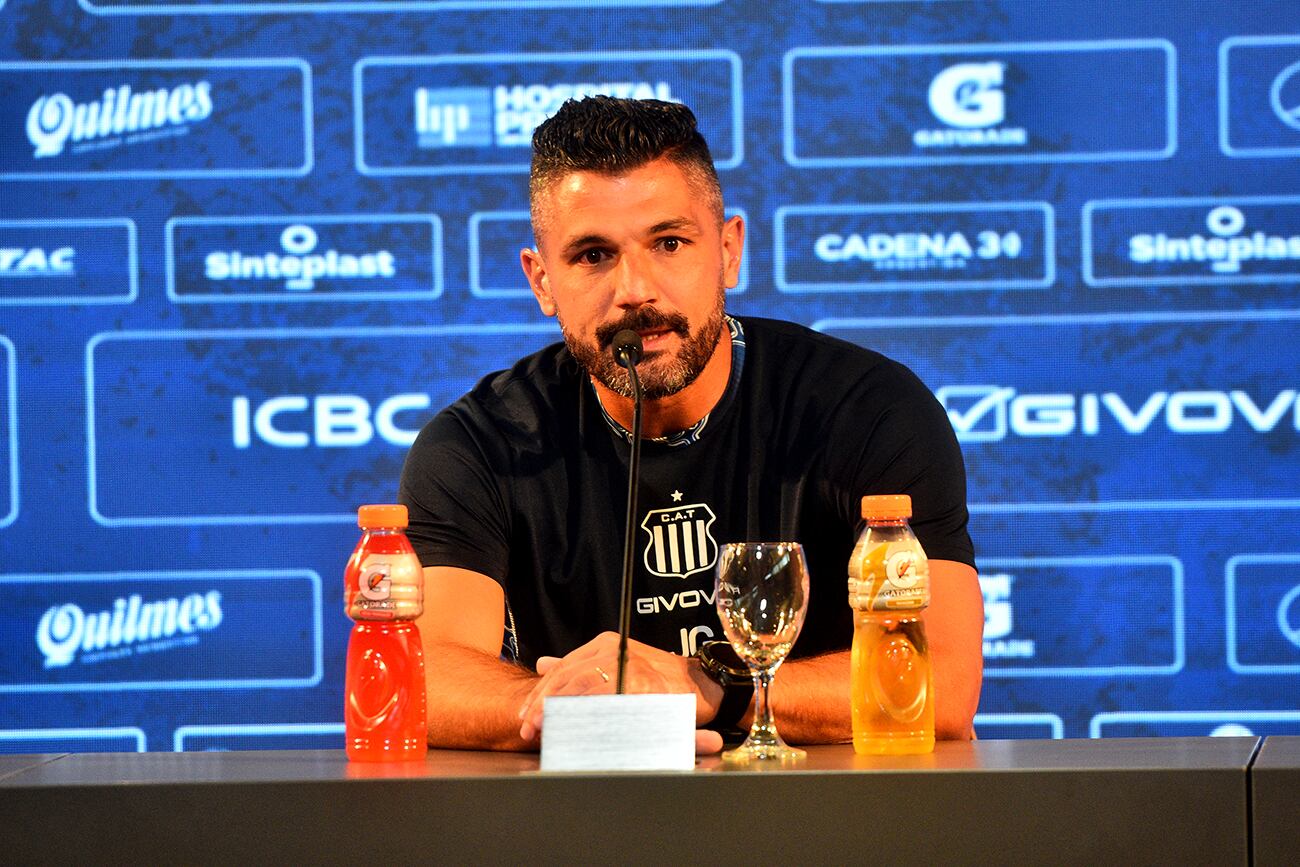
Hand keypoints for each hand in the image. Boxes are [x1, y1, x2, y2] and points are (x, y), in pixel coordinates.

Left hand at [516, 631, 723, 753]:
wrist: (703, 683)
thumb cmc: (658, 678)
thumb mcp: (615, 663)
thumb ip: (580, 665)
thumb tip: (543, 663)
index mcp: (605, 644)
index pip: (563, 667)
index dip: (541, 692)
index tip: (527, 715)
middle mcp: (615, 650)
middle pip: (568, 677)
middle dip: (544, 705)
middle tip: (529, 728)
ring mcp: (629, 666)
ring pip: (583, 688)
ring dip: (560, 713)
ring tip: (545, 732)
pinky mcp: (643, 686)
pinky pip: (609, 704)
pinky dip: (590, 719)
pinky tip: (577, 733)